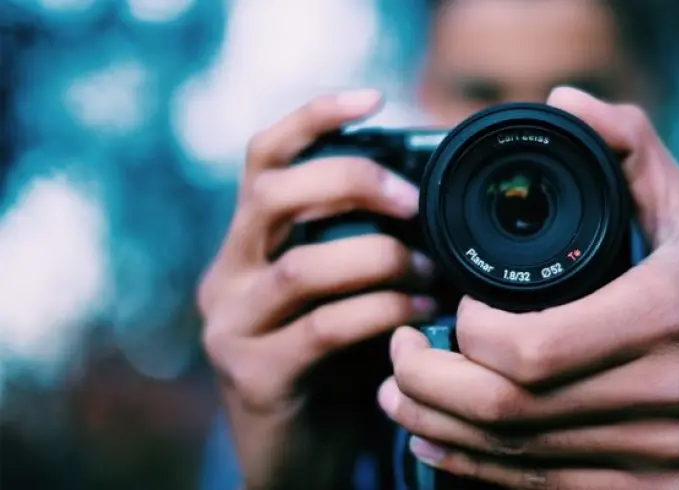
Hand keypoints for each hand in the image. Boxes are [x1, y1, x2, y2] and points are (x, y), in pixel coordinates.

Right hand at [198, 90, 437, 488]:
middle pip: (273, 195)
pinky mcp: (256, 378)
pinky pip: (324, 329)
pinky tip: (420, 317)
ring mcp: (233, 327)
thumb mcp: (342, 292)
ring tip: (429, 269)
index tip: (372, 98)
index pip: (263, 159)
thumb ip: (361, 245)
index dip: (313, 118)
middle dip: (352, 182)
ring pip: (304, 266)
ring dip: (381, 260)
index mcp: (249, 244)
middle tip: (413, 201)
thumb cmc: (336, 362)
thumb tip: (433, 197)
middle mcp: (228, 276)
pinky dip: (381, 313)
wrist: (302, 454)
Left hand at [378, 87, 678, 489]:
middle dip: (427, 382)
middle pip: (505, 408)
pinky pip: (531, 489)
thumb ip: (631, 150)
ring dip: (433, 425)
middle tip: (397, 351)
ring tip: (397, 393)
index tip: (451, 309)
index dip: (465, 334)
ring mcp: (649, 457)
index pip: (529, 346)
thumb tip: (565, 101)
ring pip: (509, 455)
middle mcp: (657, 395)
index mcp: (662, 318)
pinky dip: (469, 466)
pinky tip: (433, 440)